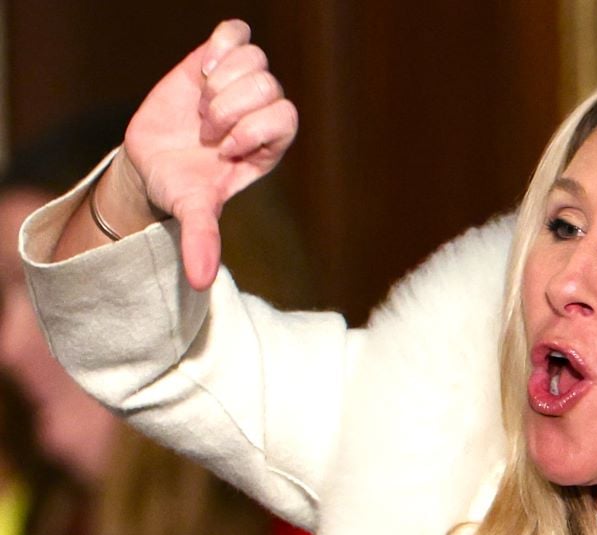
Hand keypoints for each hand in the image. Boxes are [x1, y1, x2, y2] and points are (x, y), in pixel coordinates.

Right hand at [121, 19, 296, 289]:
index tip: (223, 150)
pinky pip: (237, 33)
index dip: (253, 129)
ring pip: (255, 60)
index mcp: (271, 144)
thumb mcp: (192, 211)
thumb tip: (200, 282)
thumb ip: (202, 239)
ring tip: (201, 106)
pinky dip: (222, 45)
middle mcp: (262, 111)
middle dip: (230, 108)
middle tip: (206, 132)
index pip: (286, 117)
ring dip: (221, 82)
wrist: (152, 162)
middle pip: (268, 86)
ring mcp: (241, 84)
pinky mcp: (217, 61)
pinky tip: (203, 69)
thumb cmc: (181, 187)